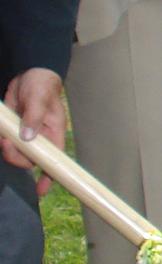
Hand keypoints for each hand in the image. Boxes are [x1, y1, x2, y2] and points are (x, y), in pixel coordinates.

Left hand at [3, 68, 65, 195]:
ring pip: (17, 153)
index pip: (54, 158)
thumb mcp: (38, 99)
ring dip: (7, 150)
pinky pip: (8, 144)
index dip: (50, 175)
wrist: (28, 74)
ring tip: (3, 137)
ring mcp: (27, 135)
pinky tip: (2, 137)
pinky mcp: (14, 130)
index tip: (42, 189)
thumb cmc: (40, 85)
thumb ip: (33, 117)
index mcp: (53, 132)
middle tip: (6, 144)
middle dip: (16, 157)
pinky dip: (3, 143)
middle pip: (30, 159)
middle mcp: (41, 137)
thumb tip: (28, 137)